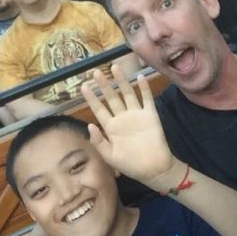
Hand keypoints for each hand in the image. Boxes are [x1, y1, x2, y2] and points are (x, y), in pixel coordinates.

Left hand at [81, 65, 176, 185]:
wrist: (153, 169)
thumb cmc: (130, 165)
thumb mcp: (110, 157)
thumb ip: (99, 142)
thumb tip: (89, 126)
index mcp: (111, 127)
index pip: (99, 109)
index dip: (91, 98)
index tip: (83, 86)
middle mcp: (122, 118)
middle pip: (111, 97)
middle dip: (104, 85)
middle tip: (96, 72)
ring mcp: (136, 115)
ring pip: (127, 94)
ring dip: (121, 81)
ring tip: (115, 67)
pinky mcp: (150, 115)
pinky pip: (147, 99)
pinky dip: (144, 88)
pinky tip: (140, 77)